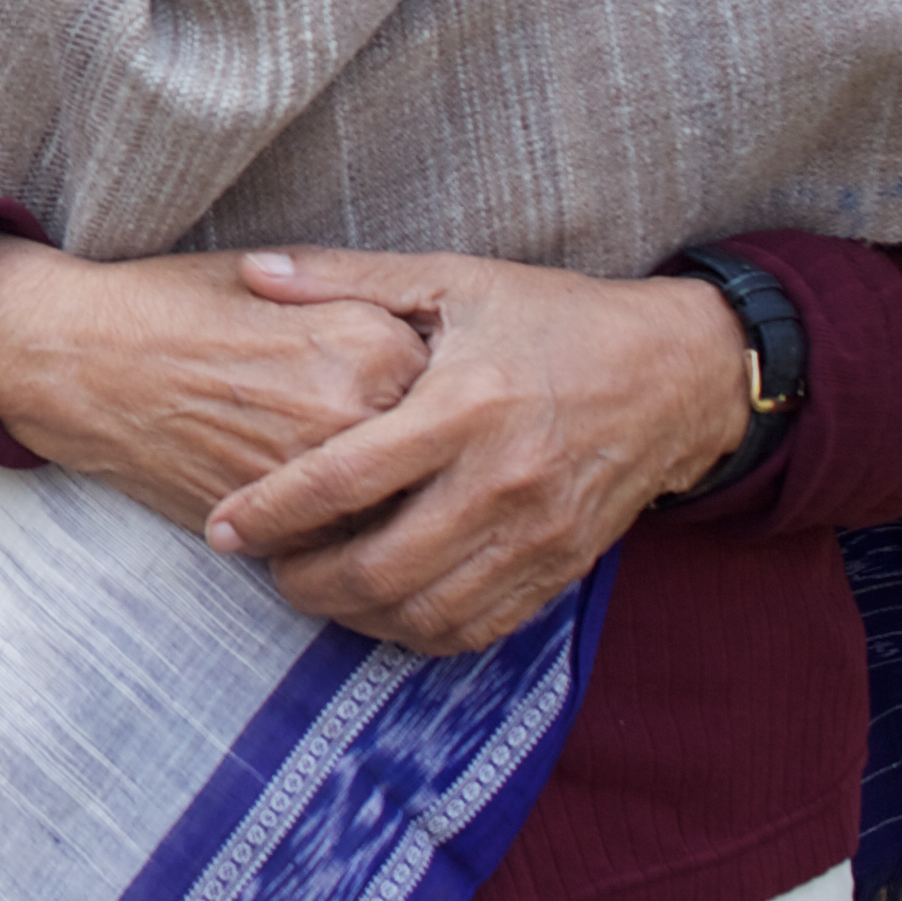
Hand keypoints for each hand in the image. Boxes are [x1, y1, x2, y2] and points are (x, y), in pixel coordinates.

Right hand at [0, 234, 432, 539]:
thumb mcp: (279, 284)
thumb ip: (362, 311)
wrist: (78, 359)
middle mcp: (354, 410)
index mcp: (368, 338)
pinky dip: (345, 545)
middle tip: (430, 462)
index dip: (449, 396)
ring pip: (396, 514)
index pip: (456, 385)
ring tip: (394, 503)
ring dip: (398, 514)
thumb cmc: (172, 307)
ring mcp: (315, 475)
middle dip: (433, 463)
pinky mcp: (274, 525)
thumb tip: (431, 350)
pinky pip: (340, 549)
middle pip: (437, 458)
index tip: (443, 400)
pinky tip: (335, 525)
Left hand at [196, 248, 759, 654]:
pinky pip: (477, 628)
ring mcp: (536, 535)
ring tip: (313, 589)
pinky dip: (417, 631)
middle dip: (303, 581)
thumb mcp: (453, 279)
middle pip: (378, 566)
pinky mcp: (561, 569)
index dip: (272, 511)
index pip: (345, 478)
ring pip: (424, 611)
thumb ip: (345, 279)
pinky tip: (381, 608)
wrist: (677, 374)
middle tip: (263, 566)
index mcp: (464, 405)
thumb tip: (253, 270)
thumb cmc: (553, 318)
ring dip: (354, 615)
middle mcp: (501, 481)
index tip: (224, 528)